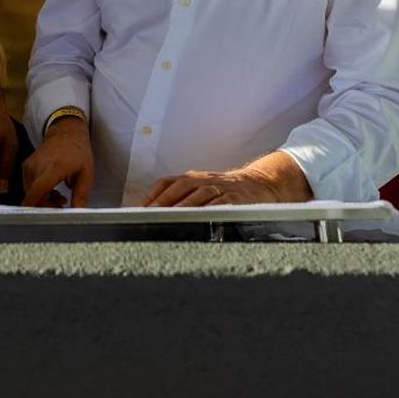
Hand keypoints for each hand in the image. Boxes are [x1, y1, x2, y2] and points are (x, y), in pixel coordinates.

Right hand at [21, 119, 92, 207]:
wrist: (66, 133)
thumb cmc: (78, 152)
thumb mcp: (86, 174)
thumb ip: (81, 195)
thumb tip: (77, 213)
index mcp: (55, 167)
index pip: (39, 188)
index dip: (35, 204)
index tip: (35, 217)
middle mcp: (38, 166)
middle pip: (34, 195)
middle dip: (46, 205)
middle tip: (62, 202)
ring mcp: (30, 165)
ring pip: (30, 192)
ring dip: (43, 199)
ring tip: (58, 194)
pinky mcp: (26, 167)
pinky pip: (28, 186)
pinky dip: (38, 192)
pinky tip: (50, 189)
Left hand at [142, 151, 311, 206]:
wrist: (259, 184)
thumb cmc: (223, 190)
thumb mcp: (200, 188)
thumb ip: (179, 198)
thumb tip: (152, 213)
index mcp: (192, 178)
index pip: (168, 182)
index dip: (153, 194)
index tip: (139, 209)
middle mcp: (204, 180)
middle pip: (180, 187)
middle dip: (164, 201)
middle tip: (150, 214)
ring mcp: (220, 188)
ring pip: (199, 194)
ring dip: (184, 206)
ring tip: (171, 217)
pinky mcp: (236, 199)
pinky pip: (222, 204)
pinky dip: (211, 211)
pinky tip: (202, 219)